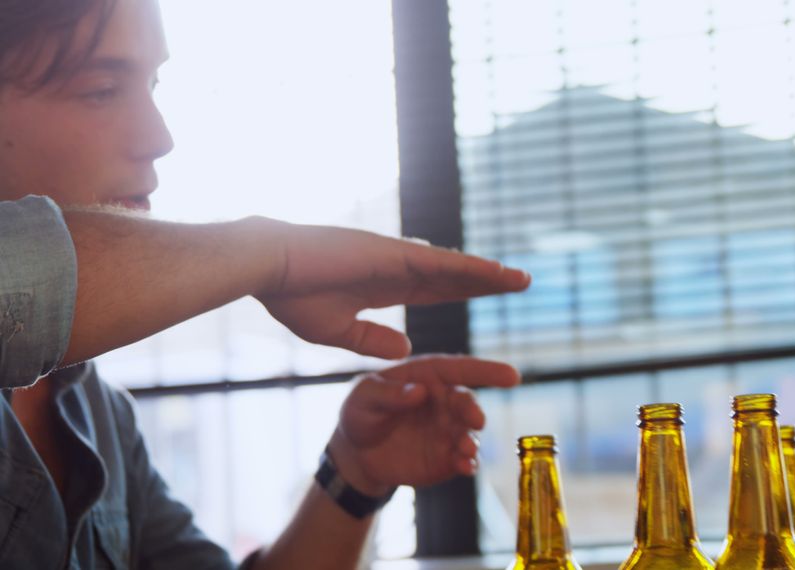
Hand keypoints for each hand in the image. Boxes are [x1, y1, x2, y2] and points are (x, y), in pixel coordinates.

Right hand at [253, 219, 529, 358]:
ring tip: (522, 281)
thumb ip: (373, 339)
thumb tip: (407, 348)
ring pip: (454, 268)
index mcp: (383, 284)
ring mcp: (397, 258)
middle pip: (453, 277)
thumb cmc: (291, 296)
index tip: (489, 293)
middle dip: (486, 282)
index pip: (435, 289)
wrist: (268, 268)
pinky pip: (441, 264)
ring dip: (489, 275)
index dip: (464, 290)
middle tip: (521, 284)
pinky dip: (471, 269)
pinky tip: (497, 274)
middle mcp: (396, 267)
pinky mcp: (393, 254)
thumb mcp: (338, 330)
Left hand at [326, 355, 519, 495]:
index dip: (487, 370)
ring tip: (464, 449)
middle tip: (475, 420)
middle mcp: (445, 402)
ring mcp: (448, 431)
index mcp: (428, 376)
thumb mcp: (363, 396)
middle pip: (467, 403)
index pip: (461, 369)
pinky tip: (465, 467)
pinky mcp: (446, 458)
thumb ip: (387, 393)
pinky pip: (463, 460)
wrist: (357, 453)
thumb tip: (419, 391)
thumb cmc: (361, 412)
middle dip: (474, 410)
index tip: (512, 375)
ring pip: (469, 434)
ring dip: (471, 441)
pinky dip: (468, 464)